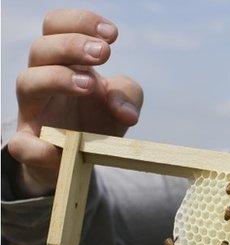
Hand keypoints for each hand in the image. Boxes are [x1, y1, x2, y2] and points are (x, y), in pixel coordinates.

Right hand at [7, 9, 143, 196]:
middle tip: (104, 53)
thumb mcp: (124, 104)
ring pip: (27, 82)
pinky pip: (22, 144)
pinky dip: (36, 146)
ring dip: (57, 78)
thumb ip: (130, 97)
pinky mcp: (30, 146)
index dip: (81, 22)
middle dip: (73, 44)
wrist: (84, 159)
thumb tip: (125, 111)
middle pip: (41, 48)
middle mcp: (42, 80)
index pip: (57, 26)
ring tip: (89, 85)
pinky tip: (57, 148)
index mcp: (64, 62)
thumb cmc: (99, 120)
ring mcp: (33, 112)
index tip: (113, 35)